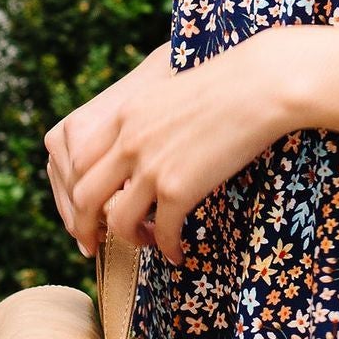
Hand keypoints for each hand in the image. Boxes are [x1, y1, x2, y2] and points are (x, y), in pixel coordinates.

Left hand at [44, 34, 305, 264]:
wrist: (260, 86)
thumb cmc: (228, 85)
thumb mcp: (169, 94)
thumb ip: (147, 120)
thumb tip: (147, 147)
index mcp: (123, 116)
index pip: (79, 160)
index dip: (79, 188)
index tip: (90, 206)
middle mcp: (128, 142)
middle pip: (83, 195)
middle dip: (84, 225)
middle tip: (95, 240)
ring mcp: (150, 167)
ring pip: (117, 221)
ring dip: (128, 240)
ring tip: (146, 243)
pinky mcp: (178, 189)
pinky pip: (161, 232)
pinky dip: (166, 248)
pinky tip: (177, 253)